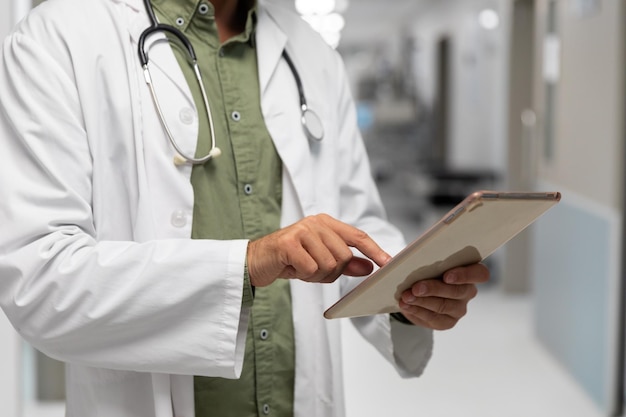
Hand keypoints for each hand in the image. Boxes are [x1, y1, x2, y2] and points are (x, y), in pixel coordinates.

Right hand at [247, 214, 390, 286]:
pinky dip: (303, 275)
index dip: (375, 250)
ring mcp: (302, 230)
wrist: (255, 262)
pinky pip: (311, 268)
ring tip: (301, 269)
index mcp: (327, 223)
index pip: (358, 236)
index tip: (389, 263)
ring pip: (328, 265)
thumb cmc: (290, 260)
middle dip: (331, 273)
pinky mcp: (289, 243)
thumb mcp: (321, 261)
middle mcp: (316, 223)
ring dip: (316, 276)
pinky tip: (292, 268)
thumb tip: (369, 267)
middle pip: (344, 256)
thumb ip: (345, 263)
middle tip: (312, 271)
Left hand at [397, 263, 489, 329]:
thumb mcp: (423, 259)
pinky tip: (406, 306)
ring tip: (406, 297)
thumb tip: (386, 258)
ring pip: (443, 306)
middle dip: (434, 289)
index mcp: (470, 271)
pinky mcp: (447, 322)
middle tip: (416, 288)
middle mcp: (468, 291)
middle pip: (457, 292)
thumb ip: (412, 256)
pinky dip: (417, 311)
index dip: (465, 275)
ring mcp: (459, 308)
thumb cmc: (426, 269)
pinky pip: (434, 318)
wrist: (419, 290)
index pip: (480, 274)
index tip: (446, 276)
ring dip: (422, 301)